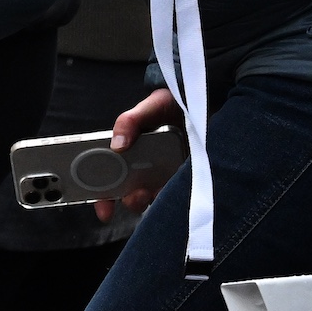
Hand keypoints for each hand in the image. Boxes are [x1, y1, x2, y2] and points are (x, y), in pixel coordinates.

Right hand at [94, 86, 179, 218]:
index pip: (109, 181)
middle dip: (130, 201)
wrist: (209, 102)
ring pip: (155, 198)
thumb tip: (116, 145)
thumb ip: (129, 121)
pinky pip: (179, 193)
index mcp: (129, 154)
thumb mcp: (150, 106)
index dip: (103, 198)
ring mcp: (167, 176)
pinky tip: (177, 187)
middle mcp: (145, 169)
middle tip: (136, 195)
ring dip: (153, 200)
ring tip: (156, 191)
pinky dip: (175, 195)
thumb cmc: (172, 104)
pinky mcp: (188, 177)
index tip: (104, 208)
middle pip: (131, 195)